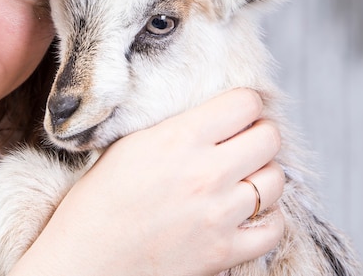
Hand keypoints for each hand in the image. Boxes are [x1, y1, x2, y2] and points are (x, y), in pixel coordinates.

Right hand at [10, 88, 284, 275]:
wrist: (86, 257)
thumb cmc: (98, 201)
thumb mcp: (128, 145)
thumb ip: (176, 127)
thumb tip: (212, 116)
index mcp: (178, 138)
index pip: (245, 103)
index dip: (246, 104)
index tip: (238, 112)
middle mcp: (205, 173)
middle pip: (269, 138)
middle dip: (259, 134)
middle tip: (244, 141)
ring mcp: (218, 214)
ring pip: (276, 180)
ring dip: (263, 175)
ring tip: (243, 177)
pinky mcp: (224, 251)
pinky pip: (274, 228)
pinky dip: (267, 217)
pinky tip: (247, 212)